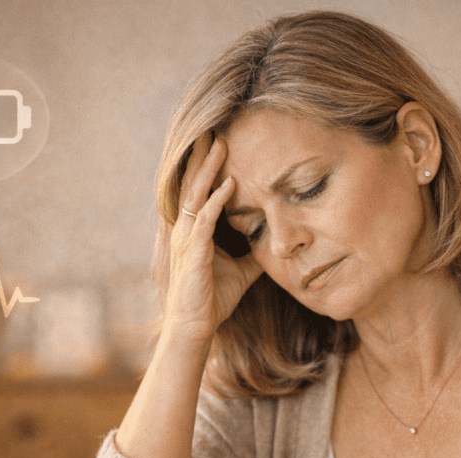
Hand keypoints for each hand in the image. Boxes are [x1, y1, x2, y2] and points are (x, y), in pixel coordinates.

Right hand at [164, 134, 263, 344]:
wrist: (195, 327)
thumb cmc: (213, 301)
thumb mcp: (241, 272)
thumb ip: (253, 255)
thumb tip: (273, 245)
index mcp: (194, 232)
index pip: (198, 191)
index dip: (206, 166)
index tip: (215, 140)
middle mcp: (187, 231)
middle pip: (193, 184)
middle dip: (203, 156)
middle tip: (212, 127)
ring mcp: (188, 240)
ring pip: (197, 195)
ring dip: (210, 169)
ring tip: (220, 144)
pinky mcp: (195, 253)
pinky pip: (205, 220)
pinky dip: (217, 201)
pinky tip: (230, 184)